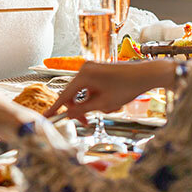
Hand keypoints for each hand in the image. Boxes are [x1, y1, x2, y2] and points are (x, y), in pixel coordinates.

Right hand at [46, 59, 174, 122]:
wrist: (145, 75)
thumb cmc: (127, 87)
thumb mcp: (103, 104)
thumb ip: (83, 109)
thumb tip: (68, 114)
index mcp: (83, 75)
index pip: (64, 95)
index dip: (56, 109)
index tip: (46, 117)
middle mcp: (85, 69)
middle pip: (73, 94)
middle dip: (80, 109)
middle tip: (87, 122)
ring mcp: (92, 69)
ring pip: (83, 93)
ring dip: (93, 104)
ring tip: (110, 107)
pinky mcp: (98, 71)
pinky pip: (91, 88)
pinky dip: (98, 97)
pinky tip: (112, 101)